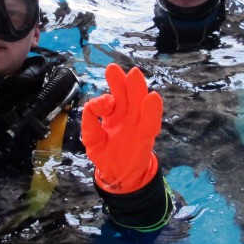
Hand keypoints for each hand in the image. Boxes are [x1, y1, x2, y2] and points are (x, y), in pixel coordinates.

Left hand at [82, 64, 161, 192]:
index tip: (100, 106)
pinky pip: (151, 121)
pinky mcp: (146, 135)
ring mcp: (137, 123)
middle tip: (112, 68)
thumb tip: (91, 106)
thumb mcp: (92, 139)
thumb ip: (90, 124)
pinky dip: (152, 110)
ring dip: (137, 89)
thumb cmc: (106, 154)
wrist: (119, 175)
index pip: (109, 101)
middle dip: (120, 82)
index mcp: (113, 114)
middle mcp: (126, 114)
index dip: (103, 101)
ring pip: (138, 103)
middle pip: (125, 95)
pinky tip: (153, 97)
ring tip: (134, 74)